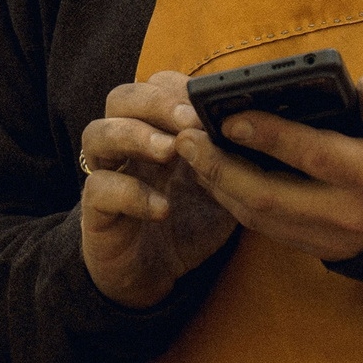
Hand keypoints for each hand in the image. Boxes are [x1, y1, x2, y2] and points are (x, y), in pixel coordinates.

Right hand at [78, 72, 238, 308]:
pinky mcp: (95, 211)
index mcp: (157, 130)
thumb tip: (267, 128)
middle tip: (188, 120)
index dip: (177, 87)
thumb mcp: (222, 187)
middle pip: (120, 99)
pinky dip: (131, 194)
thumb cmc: (188, 222)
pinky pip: (99, 189)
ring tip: (170, 151)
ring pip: (97, 134)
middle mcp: (126, 145)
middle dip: (155, 102)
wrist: (154, 277)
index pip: (154, 86)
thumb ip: (232, 157)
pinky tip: (162, 208)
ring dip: (134, 136)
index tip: (207, 100)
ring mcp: (107, 174)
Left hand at [178, 74, 362, 261]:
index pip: (313, 155)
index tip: (231, 115)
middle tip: (185, 139)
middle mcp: (348, 215)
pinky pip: (271, 230)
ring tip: (191, 155)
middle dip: (221, 168)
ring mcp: (333, 239)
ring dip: (220, 188)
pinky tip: (217, 178)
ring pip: (262, 220)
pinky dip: (238, 204)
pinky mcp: (324, 250)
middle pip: (269, 197)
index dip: (269, 135)